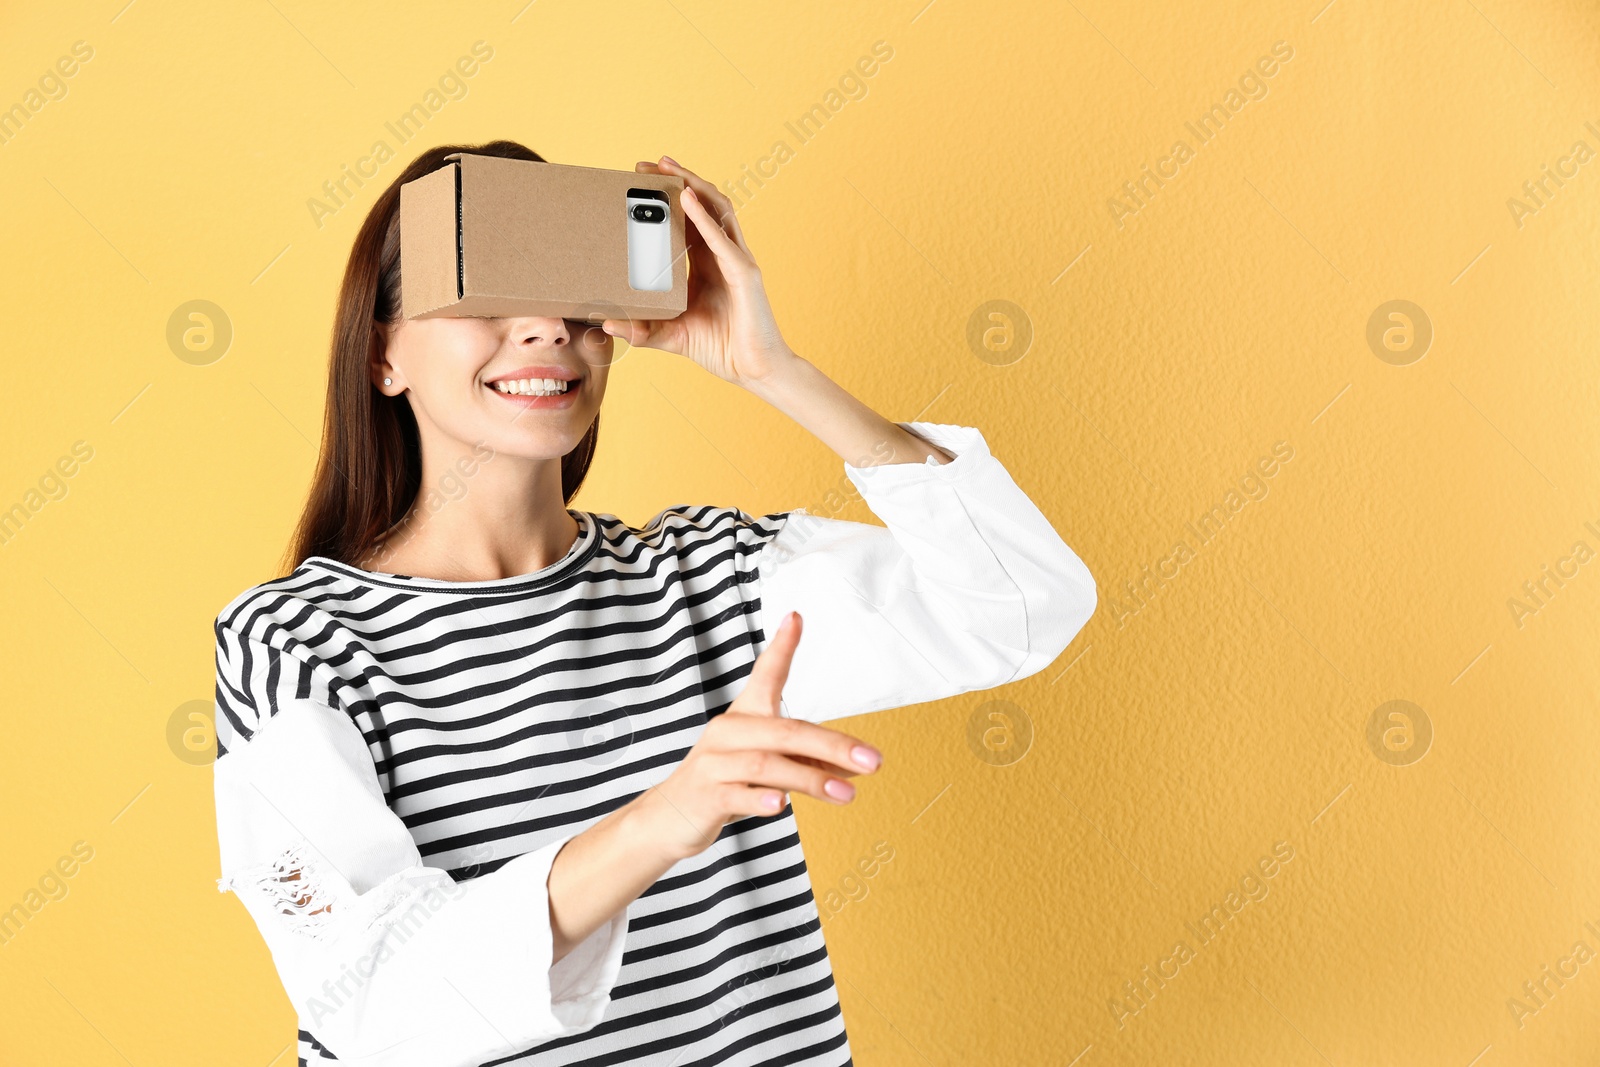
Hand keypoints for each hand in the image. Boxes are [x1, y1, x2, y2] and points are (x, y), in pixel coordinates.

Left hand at [601, 156, 795, 387]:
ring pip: (717, 209)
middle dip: (677, 179)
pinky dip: (703, 216)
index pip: (688, 219)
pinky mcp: (744, 273)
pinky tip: (686, 198)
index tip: (641, 180)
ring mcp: (737, 260)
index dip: (668, 197)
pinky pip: (722, 238)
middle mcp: (724, 255)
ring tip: (668, 168)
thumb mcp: (670, 336)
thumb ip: (642, 330)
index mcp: (708, 264)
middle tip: (647, 164)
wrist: (754, 371)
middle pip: (703, 204)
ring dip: (693, 184)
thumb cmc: (720, 349)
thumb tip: (607, 324)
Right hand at [635, 611, 883, 861]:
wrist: (670, 817)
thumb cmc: (725, 782)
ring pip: (766, 764)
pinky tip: (780, 804)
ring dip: (811, 779)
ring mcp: (714, 762)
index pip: (765, 674)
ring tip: (845, 793)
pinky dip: (759, 799)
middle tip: (871, 761)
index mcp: (745, 716)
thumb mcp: (769, 767)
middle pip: (786, 731)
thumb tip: (856, 766)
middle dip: (833, 745)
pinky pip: (735, 794)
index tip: (796, 618)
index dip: (781, 646)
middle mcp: (729, 731)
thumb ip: (809, 762)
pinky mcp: (704, 795)